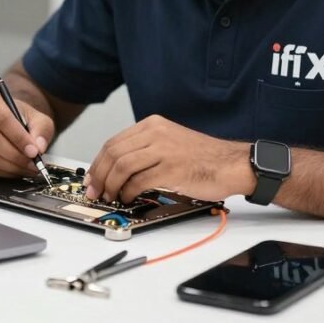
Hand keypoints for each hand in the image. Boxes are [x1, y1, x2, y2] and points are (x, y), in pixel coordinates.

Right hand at [0, 89, 54, 176]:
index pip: (2, 118)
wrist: (12, 123)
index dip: (18, 137)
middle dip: (15, 155)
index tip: (33, 151)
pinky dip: (2, 171)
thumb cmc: (23, 119)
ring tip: (27, 168)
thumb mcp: (39, 119)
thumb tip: (39, 147)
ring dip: (10, 166)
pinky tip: (15, 170)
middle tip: (31, 163)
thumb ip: (42, 130)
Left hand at [83, 115, 253, 203]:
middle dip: (99, 175)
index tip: (92, 178)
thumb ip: (145, 148)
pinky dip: (128, 192)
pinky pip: (138, 181)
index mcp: (153, 125)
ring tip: (110, 197)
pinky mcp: (171, 169)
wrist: (232, 164)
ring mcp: (163, 150)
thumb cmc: (203, 157)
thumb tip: (116, 168)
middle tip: (94, 191)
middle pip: (113, 153)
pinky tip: (128, 197)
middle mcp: (156, 133)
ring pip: (122, 166)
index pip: (114, 142)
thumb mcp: (170, 141)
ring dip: (110, 185)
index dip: (97, 162)